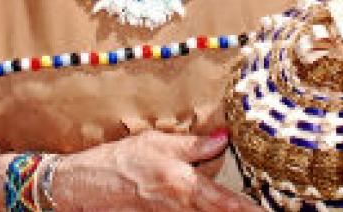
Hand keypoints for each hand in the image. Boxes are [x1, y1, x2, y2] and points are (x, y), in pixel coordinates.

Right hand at [50, 129, 262, 211]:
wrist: (84, 187)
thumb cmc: (119, 161)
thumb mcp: (157, 143)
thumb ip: (193, 145)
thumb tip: (224, 138)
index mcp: (184, 186)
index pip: (227, 203)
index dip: (249, 211)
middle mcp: (180, 208)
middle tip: (259, 211)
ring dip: (219, 210)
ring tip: (240, 207)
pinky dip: (198, 210)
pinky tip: (202, 205)